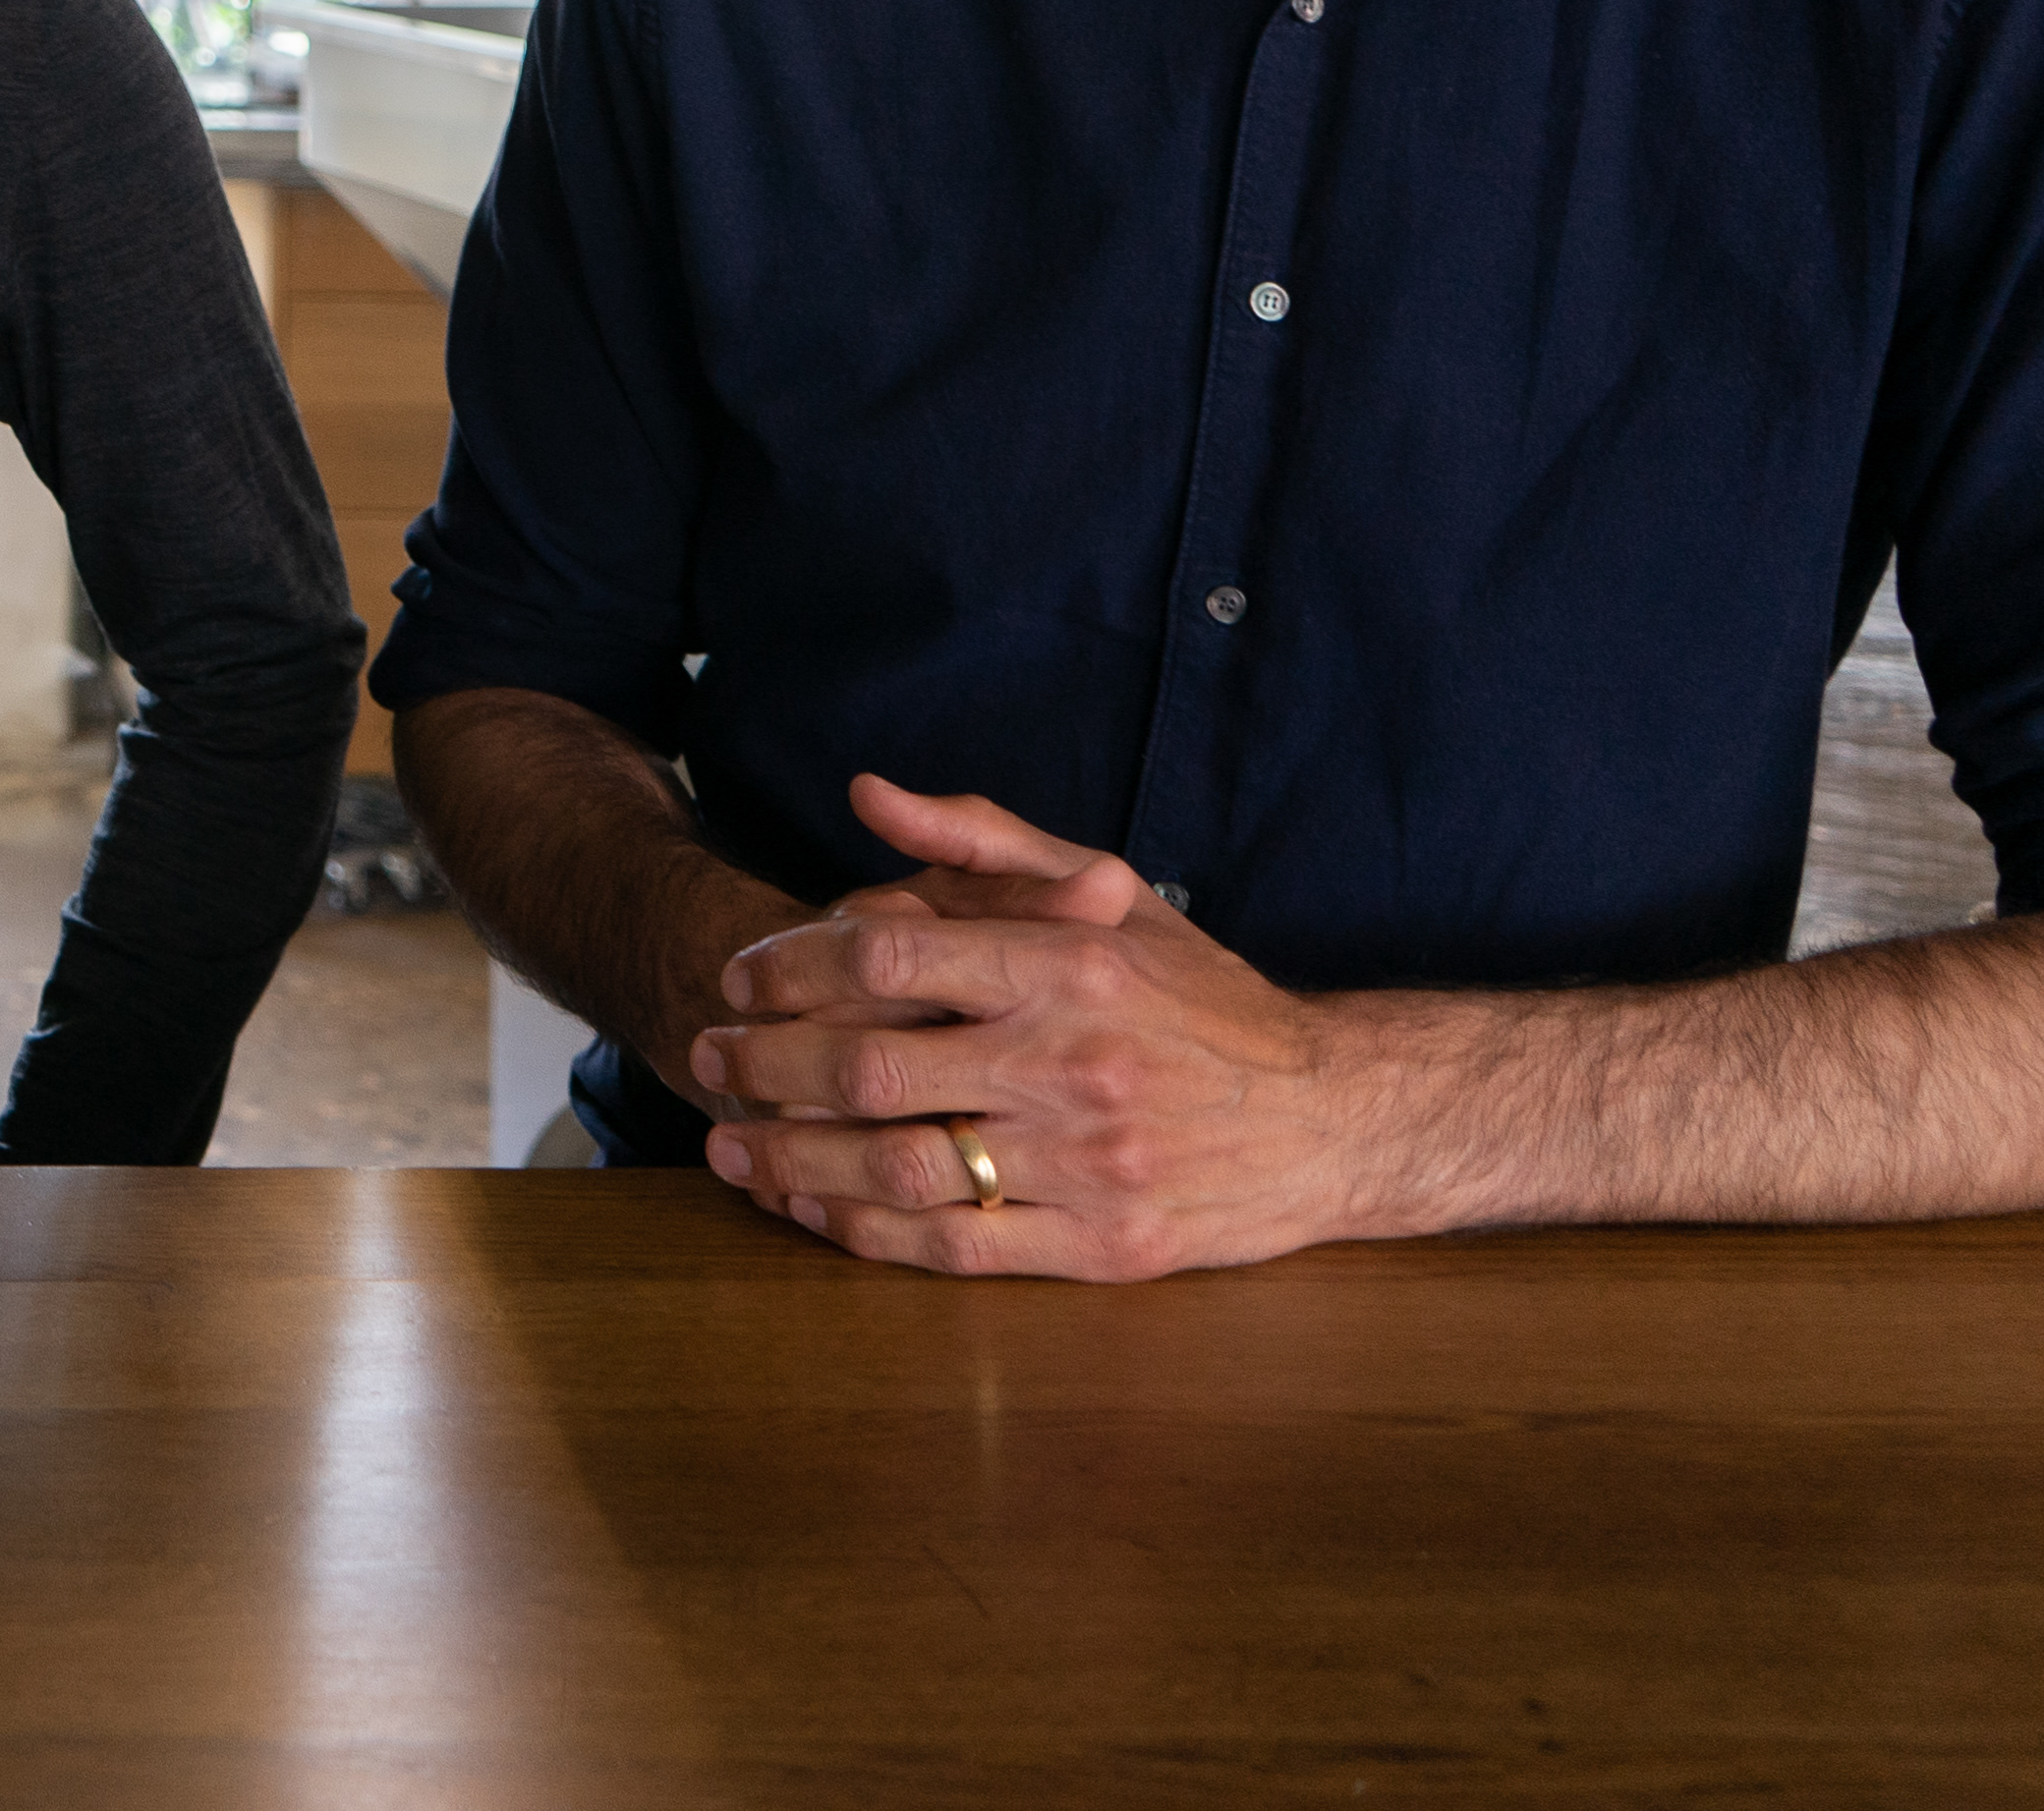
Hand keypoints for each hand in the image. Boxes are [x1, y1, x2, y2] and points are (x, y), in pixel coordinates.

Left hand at [682, 774, 1394, 1281]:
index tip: (740, 974)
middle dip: (767, 1062)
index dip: (792, 964)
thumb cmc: (1201, 999)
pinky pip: (954, 1249)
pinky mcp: (1103, 1248)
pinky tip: (814, 1211)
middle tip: (709, 1056)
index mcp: (1070, 966)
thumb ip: (984, 839)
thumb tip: (866, 795)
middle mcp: (1075, 1063)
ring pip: (899, 1166)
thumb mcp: (1107, 893)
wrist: (1333, 1116)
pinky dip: (867, 1233)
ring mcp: (1089, 1164)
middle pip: (873, 1065)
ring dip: (792, 1160)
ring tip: (730, 1145)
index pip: (890, 954)